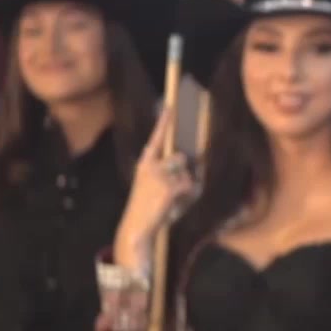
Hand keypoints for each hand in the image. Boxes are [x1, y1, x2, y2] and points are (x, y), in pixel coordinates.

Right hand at [114, 105, 196, 270]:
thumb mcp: (156, 187)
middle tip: (171, 191)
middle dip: (184, 172)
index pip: (156, 138)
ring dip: (186, 187)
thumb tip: (193, 169)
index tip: (169, 105)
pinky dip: (188, 197)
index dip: (163, 122)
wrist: (137, 226)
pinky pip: (190, 186)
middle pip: (182, 158)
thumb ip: (172, 175)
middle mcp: (150, 165)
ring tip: (171, 201)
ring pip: (187, 174)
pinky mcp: (169, 186)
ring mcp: (159, 175)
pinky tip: (173, 205)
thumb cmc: (149, 207)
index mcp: (145, 163)